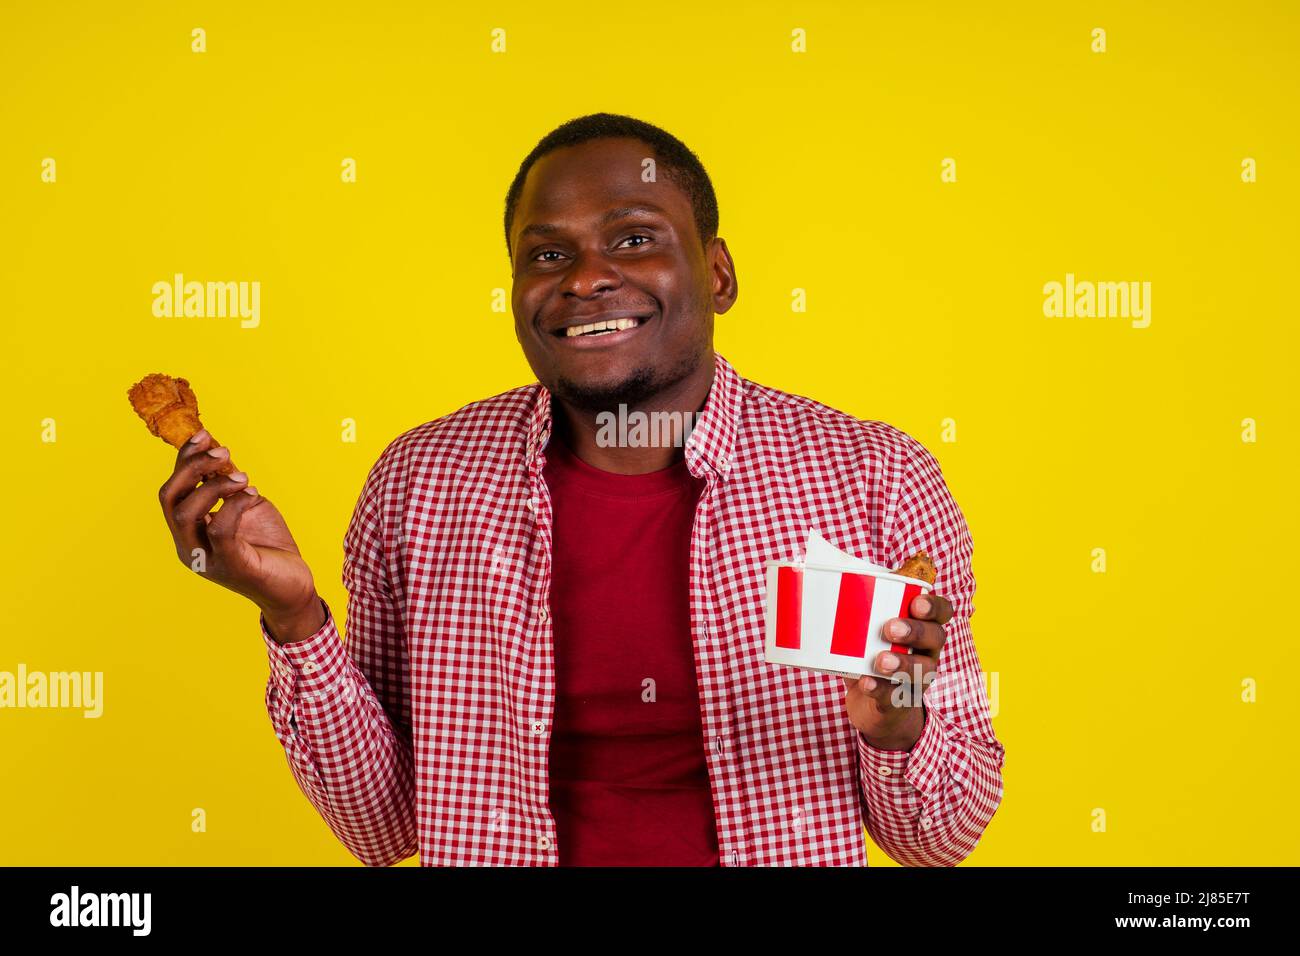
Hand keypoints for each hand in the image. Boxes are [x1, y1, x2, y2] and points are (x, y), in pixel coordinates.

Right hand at [157, 428, 321, 641]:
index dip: (183, 459)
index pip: (172, 490)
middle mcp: (189, 545)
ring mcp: (206, 558)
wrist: (292, 587)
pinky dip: (235, 506)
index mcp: (189, 530)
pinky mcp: (231, 567)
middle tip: (222, 450)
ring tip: (242, 476)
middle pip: (170, 498)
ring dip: (213, 486)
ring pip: (187, 514)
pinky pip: (221, 530)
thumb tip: (217, 449)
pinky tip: (252, 495)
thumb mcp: (246, 507)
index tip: (203, 434)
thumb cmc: (268, 546)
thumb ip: (228, 485)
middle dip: (192, 467)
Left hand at [842, 591, 952, 749]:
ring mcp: (918, 680)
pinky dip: (881, 690)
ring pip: (922, 670)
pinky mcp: (900, 703)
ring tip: (880, 661)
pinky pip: (896, 697)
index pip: (942, 611)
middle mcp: (927, 652)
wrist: (875, 708)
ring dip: (902, 664)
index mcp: (923, 628)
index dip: (935, 606)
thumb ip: (856, 605)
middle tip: (890, 628)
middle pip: (936, 638)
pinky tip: (866, 683)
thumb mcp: (866, 630)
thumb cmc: (869, 656)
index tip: (916, 602)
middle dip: (915, 631)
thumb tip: (819, 569)